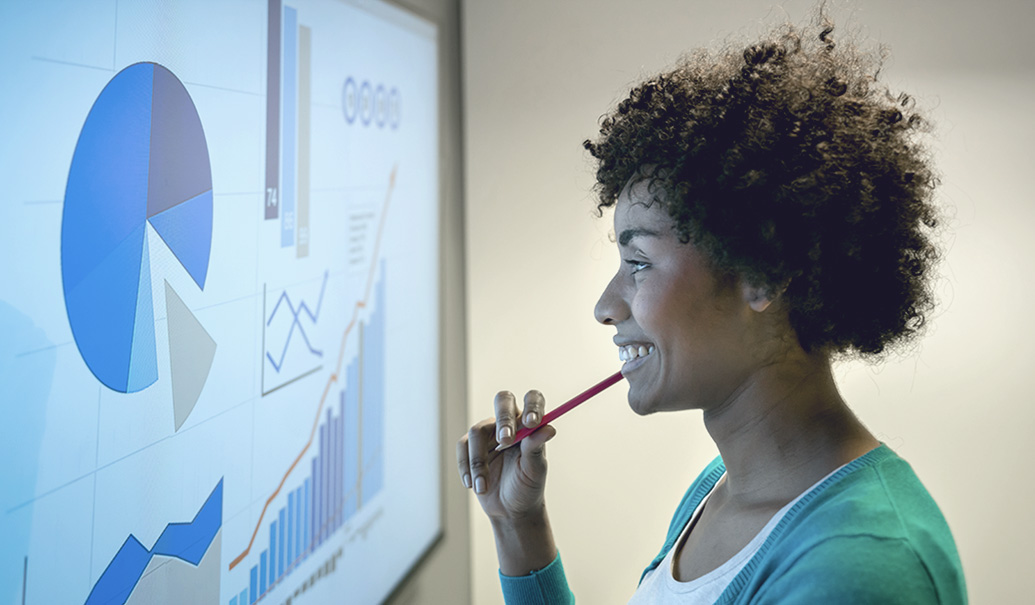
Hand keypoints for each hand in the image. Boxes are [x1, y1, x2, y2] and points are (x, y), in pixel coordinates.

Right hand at [456, 389, 555, 520]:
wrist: (510, 510)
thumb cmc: (527, 487)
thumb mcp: (535, 470)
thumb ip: (537, 448)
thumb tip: (549, 428)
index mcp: (530, 425)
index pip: (532, 400)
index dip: (532, 406)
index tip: (532, 422)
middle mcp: (509, 423)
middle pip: (503, 400)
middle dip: (504, 419)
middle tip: (505, 441)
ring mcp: (488, 433)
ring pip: (477, 430)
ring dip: (479, 461)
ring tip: (483, 486)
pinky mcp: (471, 446)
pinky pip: (463, 446)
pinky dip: (466, 467)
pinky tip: (473, 485)